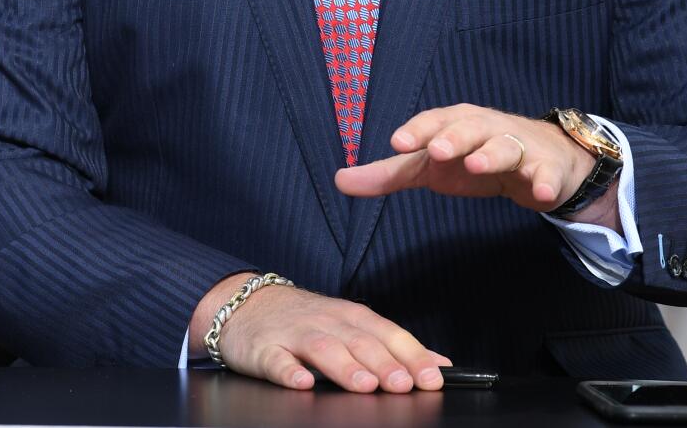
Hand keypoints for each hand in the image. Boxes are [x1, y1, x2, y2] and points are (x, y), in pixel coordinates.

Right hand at [193, 274, 449, 392]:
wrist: (247, 302)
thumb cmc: (307, 320)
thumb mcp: (352, 326)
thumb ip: (394, 346)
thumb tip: (439, 364)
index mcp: (352, 318)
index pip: (388, 334)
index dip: (411, 355)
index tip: (432, 378)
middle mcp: (327, 322)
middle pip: (359, 341)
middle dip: (384, 362)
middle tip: (402, 384)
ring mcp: (294, 334)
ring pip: (322, 348)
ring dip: (345, 366)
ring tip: (364, 385)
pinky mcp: (264, 349)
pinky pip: (277, 360)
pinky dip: (290, 371)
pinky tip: (302, 383)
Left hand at [334, 105, 611, 224]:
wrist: (542, 160)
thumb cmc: (475, 157)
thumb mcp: (432, 167)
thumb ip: (389, 174)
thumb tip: (339, 181)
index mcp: (457, 123)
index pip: (434, 121)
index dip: (417, 130)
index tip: (398, 143)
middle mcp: (487, 128)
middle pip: (470, 127)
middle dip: (453, 136)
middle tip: (436, 150)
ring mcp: (520, 147)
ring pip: (506, 146)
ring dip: (492, 154)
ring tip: (476, 164)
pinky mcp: (547, 169)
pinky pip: (547, 173)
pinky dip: (546, 181)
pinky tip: (541, 193)